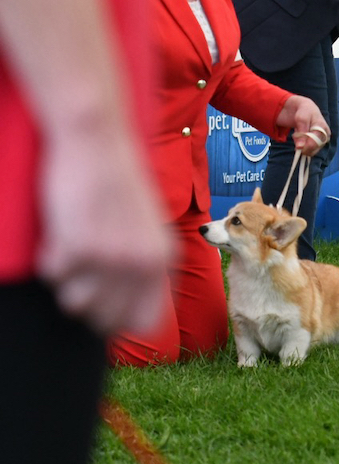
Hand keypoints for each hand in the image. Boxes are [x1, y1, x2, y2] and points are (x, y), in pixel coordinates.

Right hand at [38, 132, 172, 335]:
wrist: (98, 142)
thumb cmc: (118, 180)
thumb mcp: (147, 224)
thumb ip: (143, 262)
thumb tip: (126, 307)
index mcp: (164, 258)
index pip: (147, 320)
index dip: (120, 321)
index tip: (103, 310)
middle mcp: (143, 264)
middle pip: (106, 320)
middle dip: (86, 302)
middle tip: (79, 272)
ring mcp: (112, 258)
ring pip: (76, 303)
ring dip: (67, 280)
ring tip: (72, 246)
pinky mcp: (80, 247)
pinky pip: (53, 274)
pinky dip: (50, 256)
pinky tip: (61, 229)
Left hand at [277, 95, 329, 155]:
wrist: (306, 109)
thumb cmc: (304, 112)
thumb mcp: (301, 118)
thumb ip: (301, 132)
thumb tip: (300, 147)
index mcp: (323, 128)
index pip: (316, 143)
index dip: (306, 146)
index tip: (297, 146)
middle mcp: (325, 136)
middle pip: (314, 149)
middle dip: (302, 145)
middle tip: (296, 135)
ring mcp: (322, 140)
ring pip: (311, 151)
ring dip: (302, 145)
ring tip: (298, 134)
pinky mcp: (318, 143)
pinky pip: (309, 150)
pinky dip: (302, 146)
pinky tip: (300, 137)